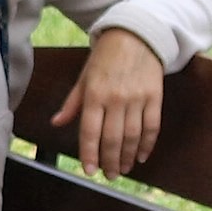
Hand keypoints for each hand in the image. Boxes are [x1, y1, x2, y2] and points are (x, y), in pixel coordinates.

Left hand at [50, 27, 166, 180]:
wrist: (136, 35)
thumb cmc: (105, 57)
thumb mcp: (85, 77)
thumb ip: (73, 103)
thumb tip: (56, 123)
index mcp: (94, 94)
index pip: (89, 131)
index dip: (89, 154)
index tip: (90, 171)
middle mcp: (115, 98)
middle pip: (112, 138)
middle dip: (110, 161)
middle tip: (109, 175)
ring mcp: (137, 98)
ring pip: (132, 136)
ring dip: (127, 156)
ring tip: (123, 169)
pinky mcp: (155, 96)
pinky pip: (152, 126)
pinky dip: (147, 144)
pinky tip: (141, 156)